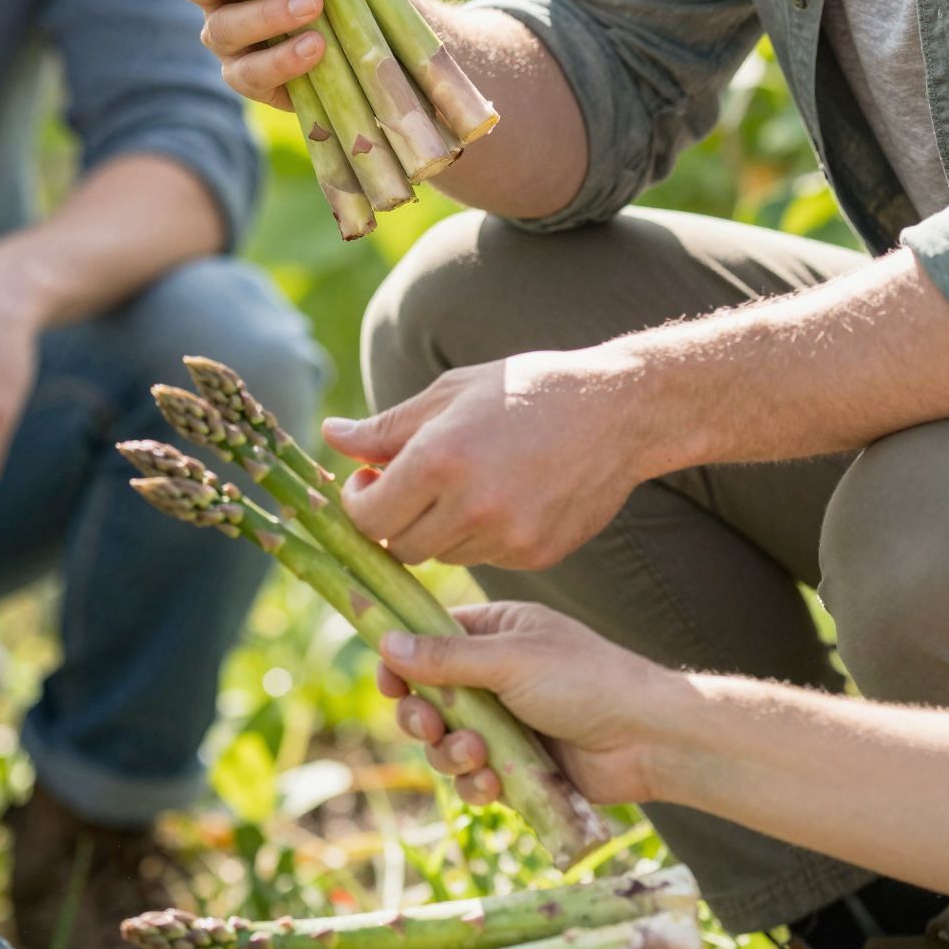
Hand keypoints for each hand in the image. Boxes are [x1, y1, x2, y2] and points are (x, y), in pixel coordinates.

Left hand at [322, 351, 644, 569]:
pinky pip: (485, 558)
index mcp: (440, 459)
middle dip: (392, 519)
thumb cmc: (524, 390)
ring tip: (460, 484)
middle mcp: (472, 506)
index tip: (367, 481)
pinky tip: (501, 496)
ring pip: (442, 555)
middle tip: (405, 486)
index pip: (369, 517)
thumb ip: (385, 428)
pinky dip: (479, 536)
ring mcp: (509, 536)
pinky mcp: (537, 555)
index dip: (358, 503)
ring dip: (436, 528)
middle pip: (400, 546)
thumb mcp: (448, 394)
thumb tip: (330, 436)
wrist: (617, 411)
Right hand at [377, 602, 677, 808]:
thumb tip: (384, 642)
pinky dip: (476, 784)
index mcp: (496, 633)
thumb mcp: (510, 660)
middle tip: (430, 723)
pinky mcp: (517, 766)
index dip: (402, 661)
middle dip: (422, 715)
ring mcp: (506, 723)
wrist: (648, 738)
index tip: (387, 682)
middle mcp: (495, 676)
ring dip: (450, 753)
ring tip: (476, 755)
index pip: (429, 639)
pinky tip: (493, 784)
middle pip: (429, 697)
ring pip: (446, 743)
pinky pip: (475, 778)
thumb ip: (446, 658)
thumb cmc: (585, 681)